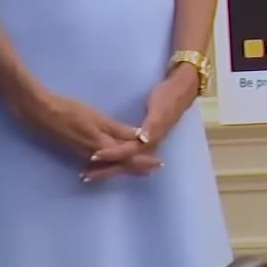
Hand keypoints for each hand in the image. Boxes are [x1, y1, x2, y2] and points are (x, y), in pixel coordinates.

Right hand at [13, 81, 151, 179]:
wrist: (40, 112)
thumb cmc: (69, 109)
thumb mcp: (97, 117)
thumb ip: (117, 129)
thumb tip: (139, 137)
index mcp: (103, 145)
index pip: (130, 157)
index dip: (144, 160)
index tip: (159, 163)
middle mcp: (95, 155)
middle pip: (121, 164)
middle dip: (137, 167)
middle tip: (152, 170)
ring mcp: (84, 155)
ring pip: (110, 165)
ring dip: (124, 167)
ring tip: (137, 168)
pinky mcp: (75, 152)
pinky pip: (98, 164)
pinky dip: (109, 166)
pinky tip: (110, 164)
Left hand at [87, 69, 199, 184]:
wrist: (181, 90)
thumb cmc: (169, 97)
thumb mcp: (161, 109)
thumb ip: (153, 126)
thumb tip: (143, 140)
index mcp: (151, 139)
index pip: (127, 152)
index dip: (111, 155)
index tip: (94, 157)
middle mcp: (148, 144)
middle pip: (124, 161)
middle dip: (106, 169)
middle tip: (84, 176)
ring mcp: (147, 142)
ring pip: (124, 159)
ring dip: (109, 166)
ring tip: (89, 173)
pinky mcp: (144, 138)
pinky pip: (126, 152)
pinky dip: (114, 158)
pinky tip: (104, 160)